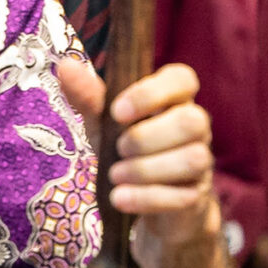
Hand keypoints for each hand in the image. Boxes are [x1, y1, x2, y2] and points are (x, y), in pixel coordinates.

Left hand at [57, 57, 221, 249]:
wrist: (140, 201)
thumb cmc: (124, 150)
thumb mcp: (103, 123)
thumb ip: (88, 96)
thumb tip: (66, 66)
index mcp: (174, 99)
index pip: (182, 79)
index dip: (152, 92)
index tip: (117, 111)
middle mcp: (196, 126)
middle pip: (193, 120)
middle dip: (148, 137)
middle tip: (118, 149)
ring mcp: (201, 162)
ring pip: (195, 159)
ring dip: (147, 170)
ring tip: (116, 176)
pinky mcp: (197, 196)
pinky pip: (184, 197)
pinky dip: (147, 198)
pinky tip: (121, 198)